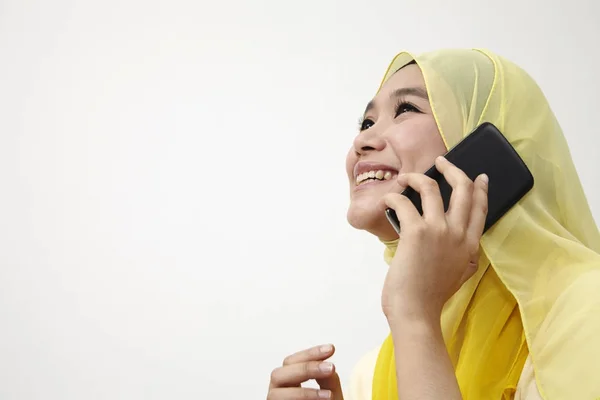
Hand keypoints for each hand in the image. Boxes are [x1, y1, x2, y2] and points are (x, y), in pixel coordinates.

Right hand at [267, 344, 343, 399]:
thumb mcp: (330, 394)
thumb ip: (328, 379)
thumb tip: (328, 364)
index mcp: (287, 382)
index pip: (291, 362)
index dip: (309, 353)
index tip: (331, 349)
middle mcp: (277, 393)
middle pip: (278, 374)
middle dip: (305, 369)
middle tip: (331, 368)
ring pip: (275, 394)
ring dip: (303, 393)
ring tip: (328, 396)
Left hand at [381, 156, 488, 323]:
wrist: (416, 313)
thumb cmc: (430, 298)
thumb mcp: (459, 276)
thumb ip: (463, 256)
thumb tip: (460, 243)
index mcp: (470, 246)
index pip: (480, 209)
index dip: (481, 189)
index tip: (479, 176)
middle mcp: (458, 234)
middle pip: (463, 189)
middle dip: (452, 169)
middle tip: (440, 162)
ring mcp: (439, 231)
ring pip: (431, 188)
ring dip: (415, 178)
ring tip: (404, 179)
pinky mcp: (417, 232)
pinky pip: (403, 202)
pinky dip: (393, 197)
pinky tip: (388, 201)